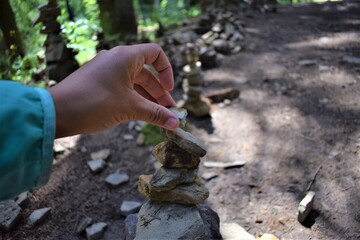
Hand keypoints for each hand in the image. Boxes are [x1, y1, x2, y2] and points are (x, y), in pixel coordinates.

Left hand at [49, 43, 178, 137]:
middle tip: (169, 113)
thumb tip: (176, 123)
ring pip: (134, 83)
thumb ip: (156, 114)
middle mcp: (116, 60)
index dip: (166, 71)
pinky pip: (122, 88)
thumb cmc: (94, 103)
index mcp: (126, 57)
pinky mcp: (97, 83)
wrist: (56, 112)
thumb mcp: (130, 108)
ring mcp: (105, 71)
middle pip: (146, 73)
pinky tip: (139, 115)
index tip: (168, 90)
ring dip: (147, 99)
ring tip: (158, 118)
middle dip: (159, 94)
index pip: (155, 53)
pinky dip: (133, 100)